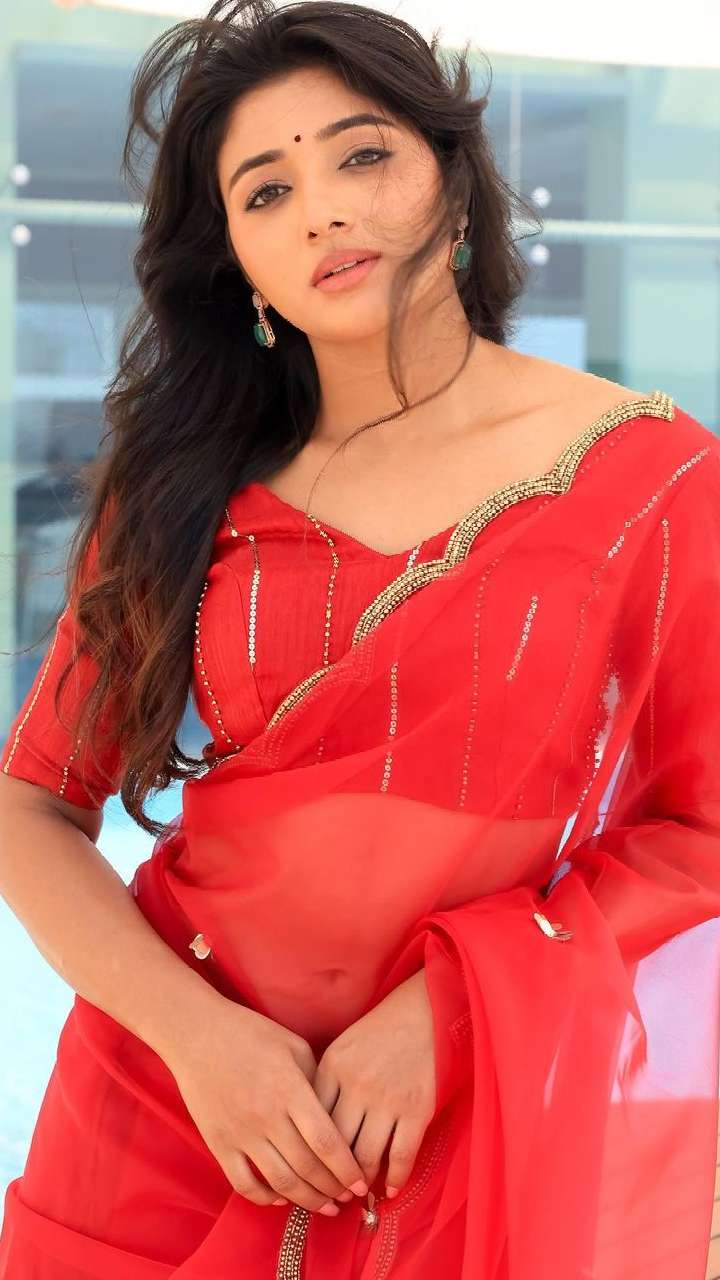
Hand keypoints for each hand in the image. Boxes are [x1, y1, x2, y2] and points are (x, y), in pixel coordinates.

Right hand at [164, 991, 369, 1214]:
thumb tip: (336, 1116)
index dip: (347, 1169)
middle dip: (333, 1189)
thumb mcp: (294, 1046)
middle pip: (308, 1167)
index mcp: (290, 1090)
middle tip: (349, 1197)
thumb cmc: (250, 1033)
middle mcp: (267, 1116)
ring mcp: (241, 1133)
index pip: (326, 1142)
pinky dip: (266, 1198)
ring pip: (281, 1182)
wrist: (197, 1034)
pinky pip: (244, 1184)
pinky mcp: (219, 1144)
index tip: (361, 1183)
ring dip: (307, 1200)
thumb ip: (317, 1081)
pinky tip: (283, 1197)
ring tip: (326, 1206)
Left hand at [312, 969, 435, 1198]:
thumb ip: (322, 1083)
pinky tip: (389, 1190)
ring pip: (367, 1157)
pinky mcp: (416, 1109)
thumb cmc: (377, 1032)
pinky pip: (402, 1155)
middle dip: (331, 1178)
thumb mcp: (341, 1049)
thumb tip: (306, 1126)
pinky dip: (395, 1178)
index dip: (307, 1154)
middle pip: (336, 1146)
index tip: (306, 1173)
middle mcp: (356, 1087)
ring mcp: (387, 1100)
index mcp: (332, 1069)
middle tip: (330, 1195)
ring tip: (356, 1194)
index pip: (312, 1123)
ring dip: (361, 1182)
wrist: (422, 1014)